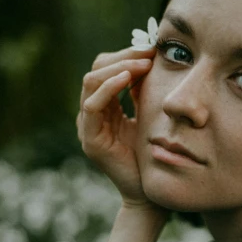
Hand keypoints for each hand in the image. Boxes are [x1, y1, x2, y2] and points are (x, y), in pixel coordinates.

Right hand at [77, 45, 156, 206]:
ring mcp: (88, 126)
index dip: (127, 54)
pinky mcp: (90, 139)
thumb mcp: (150, 115)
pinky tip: (128, 78)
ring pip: (91, 82)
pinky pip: (92, 105)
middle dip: (123, 56)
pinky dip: (108, 87)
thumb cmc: (153, 155)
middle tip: (149, 52)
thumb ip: (144, 91)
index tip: (152, 48)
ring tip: (143, 63)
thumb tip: (153, 58)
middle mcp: (92, 113)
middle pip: (96, 70)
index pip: (107, 68)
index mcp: (106, 106)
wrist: (150, 193)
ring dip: (118, 67)